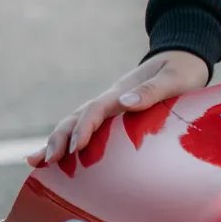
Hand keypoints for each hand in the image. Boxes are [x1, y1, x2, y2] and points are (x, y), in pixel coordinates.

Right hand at [30, 50, 211, 166]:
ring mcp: (109, 108)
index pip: (97, 109)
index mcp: (123, 91)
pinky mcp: (113, 117)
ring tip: (37, 162)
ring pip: (75, 124)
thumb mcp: (174, 79)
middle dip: (60, 138)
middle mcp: (110, 100)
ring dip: (56, 141)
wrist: (183, 60)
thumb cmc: (183, 71)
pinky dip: (68, 142)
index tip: (76, 147)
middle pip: (77, 117)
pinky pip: (87, 129)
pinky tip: (51, 158)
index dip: (85, 127)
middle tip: (49, 160)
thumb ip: (153, 90)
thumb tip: (125, 103)